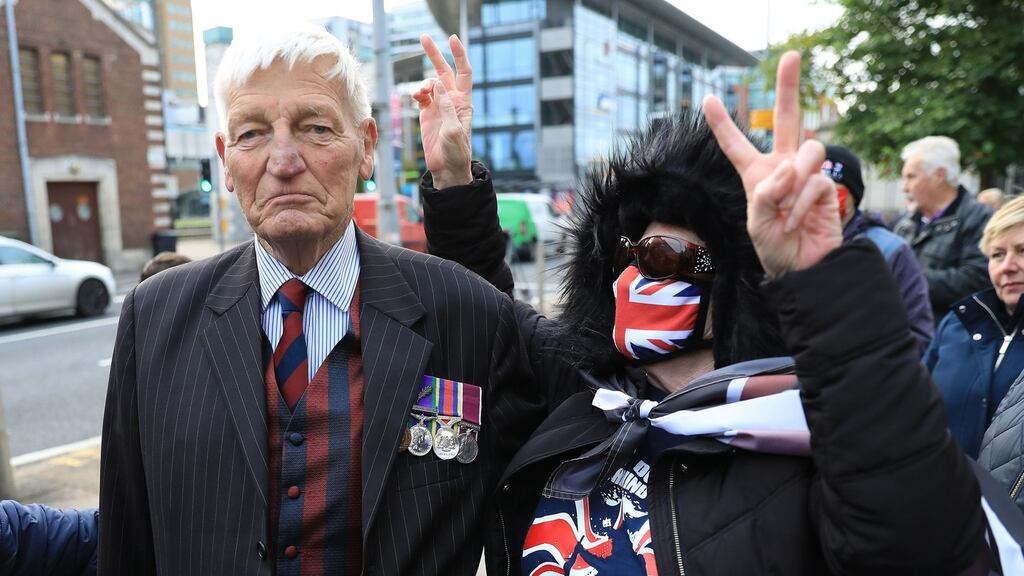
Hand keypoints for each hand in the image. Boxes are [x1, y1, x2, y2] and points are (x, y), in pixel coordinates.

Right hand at [413, 34, 473, 189]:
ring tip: (421, 94)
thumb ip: (445, 106)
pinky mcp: (428, 114)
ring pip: (430, 84)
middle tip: (423, 38)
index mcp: (463, 102)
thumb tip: (437, 83)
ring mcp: (439, 106)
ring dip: (424, 84)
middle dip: (435, 55)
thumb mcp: (453, 129)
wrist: (446, 169)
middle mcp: (452, 101)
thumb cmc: (455, 152)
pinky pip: (422, 96)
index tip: (452, 39)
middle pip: (444, 71)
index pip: (464, 72)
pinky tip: (416, 98)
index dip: (459, 55)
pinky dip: (417, 93)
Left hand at [703, 51, 841, 277]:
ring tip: (786, 209)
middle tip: (792, 55)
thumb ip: (764, 194)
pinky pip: (813, 182)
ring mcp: (806, 175)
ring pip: (808, 151)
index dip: (722, 123)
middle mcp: (782, 168)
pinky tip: (796, 223)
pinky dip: (801, 205)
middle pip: (786, 119)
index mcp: (756, 175)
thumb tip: (789, 169)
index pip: (736, 145)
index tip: (708, 99)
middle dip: (789, 86)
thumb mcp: (756, 223)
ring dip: (794, 181)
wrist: (802, 270)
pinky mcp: (825, 188)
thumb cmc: (775, 248)